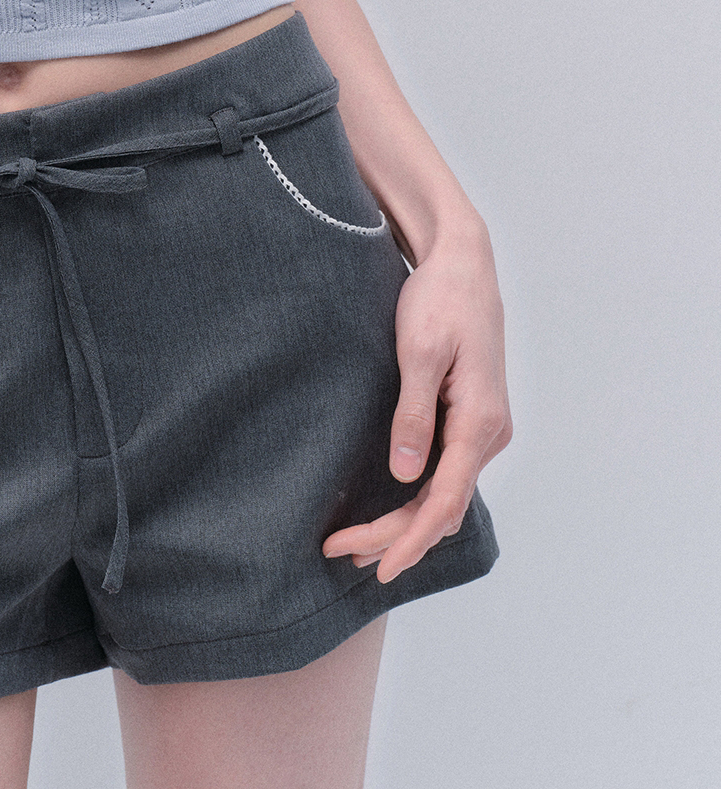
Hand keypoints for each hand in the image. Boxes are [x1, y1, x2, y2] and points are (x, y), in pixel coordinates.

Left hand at [322, 224, 511, 581]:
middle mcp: (489, 434)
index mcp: (480, 422)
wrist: (464, 263)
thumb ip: (414, 414)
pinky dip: (418, 498)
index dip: (410, 539)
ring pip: (445, 494)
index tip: (378, 567)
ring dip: (406, 523)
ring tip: (358, 546)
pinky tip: (390, 508)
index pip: (444, 501)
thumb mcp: (421, 352)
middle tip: (340, 553)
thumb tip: (405, 476)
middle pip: (443, 506)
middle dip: (395, 536)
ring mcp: (482, 429)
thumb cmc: (440, 299)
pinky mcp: (470, 419)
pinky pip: (447, 473)